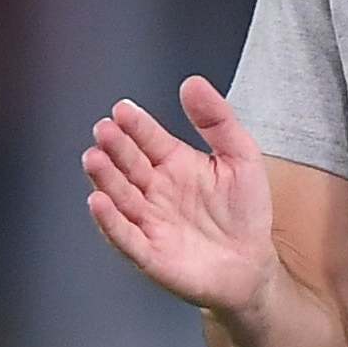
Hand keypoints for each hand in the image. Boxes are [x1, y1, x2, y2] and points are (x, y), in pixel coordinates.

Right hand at [82, 76, 280, 314]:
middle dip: (115, 148)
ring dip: (105, 179)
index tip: (122, 109)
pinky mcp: (150, 254)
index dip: (135, 125)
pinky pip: (125, 237)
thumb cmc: (245, 210)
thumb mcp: (241, 155)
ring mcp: (150, 222)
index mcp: (175, 165)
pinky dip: (111, 222)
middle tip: (104, 130)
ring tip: (94, 158)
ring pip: (121, 197)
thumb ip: (218, 119)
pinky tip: (99, 203)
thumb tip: (192, 82)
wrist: (253, 264)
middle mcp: (156, 191)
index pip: (148, 140)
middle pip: (129, 165)